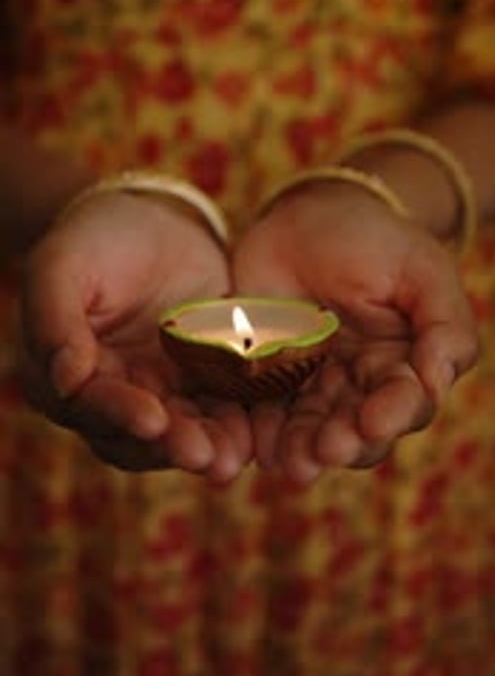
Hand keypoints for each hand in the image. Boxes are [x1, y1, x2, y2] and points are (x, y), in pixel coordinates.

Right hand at [20, 192, 251, 480]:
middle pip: (137, 434)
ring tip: (234, 456)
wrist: (157, 218)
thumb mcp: (64, 263)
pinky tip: (259, 430)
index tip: (153, 420)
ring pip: (182, 431)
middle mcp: (110, 394)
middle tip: (203, 455)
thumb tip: (66, 380)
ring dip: (208, 446)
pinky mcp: (204, 381)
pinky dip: (239, 422)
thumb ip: (54, 318)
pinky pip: (222, 408)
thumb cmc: (97, 236)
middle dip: (172, 444)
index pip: (88, 405)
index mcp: (65, 373)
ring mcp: (159, 392)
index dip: (120, 415)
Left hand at [233, 181, 478, 481]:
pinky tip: (253, 445)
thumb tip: (439, 382)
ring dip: (300, 449)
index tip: (373, 421)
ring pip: (307, 429)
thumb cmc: (375, 239)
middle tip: (326, 450)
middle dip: (343, 443)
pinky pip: (259, 408)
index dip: (391, 415)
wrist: (307, 212)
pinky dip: (256, 430)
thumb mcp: (422, 270)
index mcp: (401, 366)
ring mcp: (308, 382)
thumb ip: (444, 326)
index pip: (404, 403)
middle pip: (355, 429)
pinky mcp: (262, 374)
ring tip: (289, 462)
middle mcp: (357, 386)